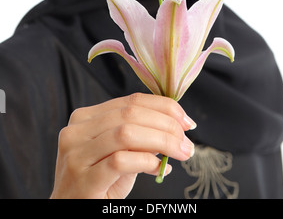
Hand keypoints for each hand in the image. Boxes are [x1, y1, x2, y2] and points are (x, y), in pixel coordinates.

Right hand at [50, 92, 195, 198]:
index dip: (162, 106)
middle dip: (166, 124)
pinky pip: (120, 160)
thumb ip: (137, 134)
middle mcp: (76, 131)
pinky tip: (159, 168)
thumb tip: (175, 124)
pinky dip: (146, 161)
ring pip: (126, 133)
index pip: (130, 101)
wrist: (70, 213)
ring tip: (182, 152)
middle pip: (130, 114)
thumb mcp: (116, 152)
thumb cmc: (98, 183)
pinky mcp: (83, 179)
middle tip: (186, 139)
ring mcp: (76, 155)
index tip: (185, 120)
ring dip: (162, 141)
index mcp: (85, 117)